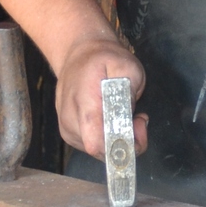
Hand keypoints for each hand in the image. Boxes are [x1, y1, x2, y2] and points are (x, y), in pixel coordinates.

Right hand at [55, 35, 146, 156]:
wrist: (78, 55)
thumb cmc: (103, 59)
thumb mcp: (126, 65)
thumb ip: (129, 91)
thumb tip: (129, 117)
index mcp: (84, 103)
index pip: (96, 142)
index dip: (122, 144)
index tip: (137, 124)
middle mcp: (71, 121)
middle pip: (101, 150)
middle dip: (126, 140)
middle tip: (137, 118)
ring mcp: (67, 129)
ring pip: (100, 151)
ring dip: (118, 138)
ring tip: (125, 114)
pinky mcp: (69, 135)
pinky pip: (94, 147)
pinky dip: (108, 138)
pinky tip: (113, 120)